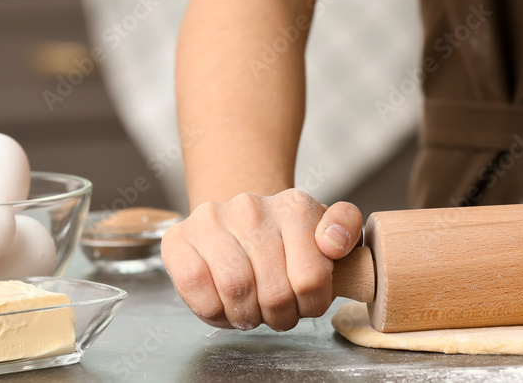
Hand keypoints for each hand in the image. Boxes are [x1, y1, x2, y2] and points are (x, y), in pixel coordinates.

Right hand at [162, 189, 362, 330]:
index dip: (311, 305)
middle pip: (275, 292)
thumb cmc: (285, 242)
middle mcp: (251, 206)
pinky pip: (197, 288)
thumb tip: (331, 243)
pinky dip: (214, 310)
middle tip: (277, 310)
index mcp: (294, 206)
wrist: (238, 226)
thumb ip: (344, 229)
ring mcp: (212, 219)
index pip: (311, 278)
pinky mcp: (179, 239)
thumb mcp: (325, 233)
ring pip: (235, 289)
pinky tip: (224, 301)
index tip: (305, 300)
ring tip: (251, 308)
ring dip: (246, 315)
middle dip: (279, 315)